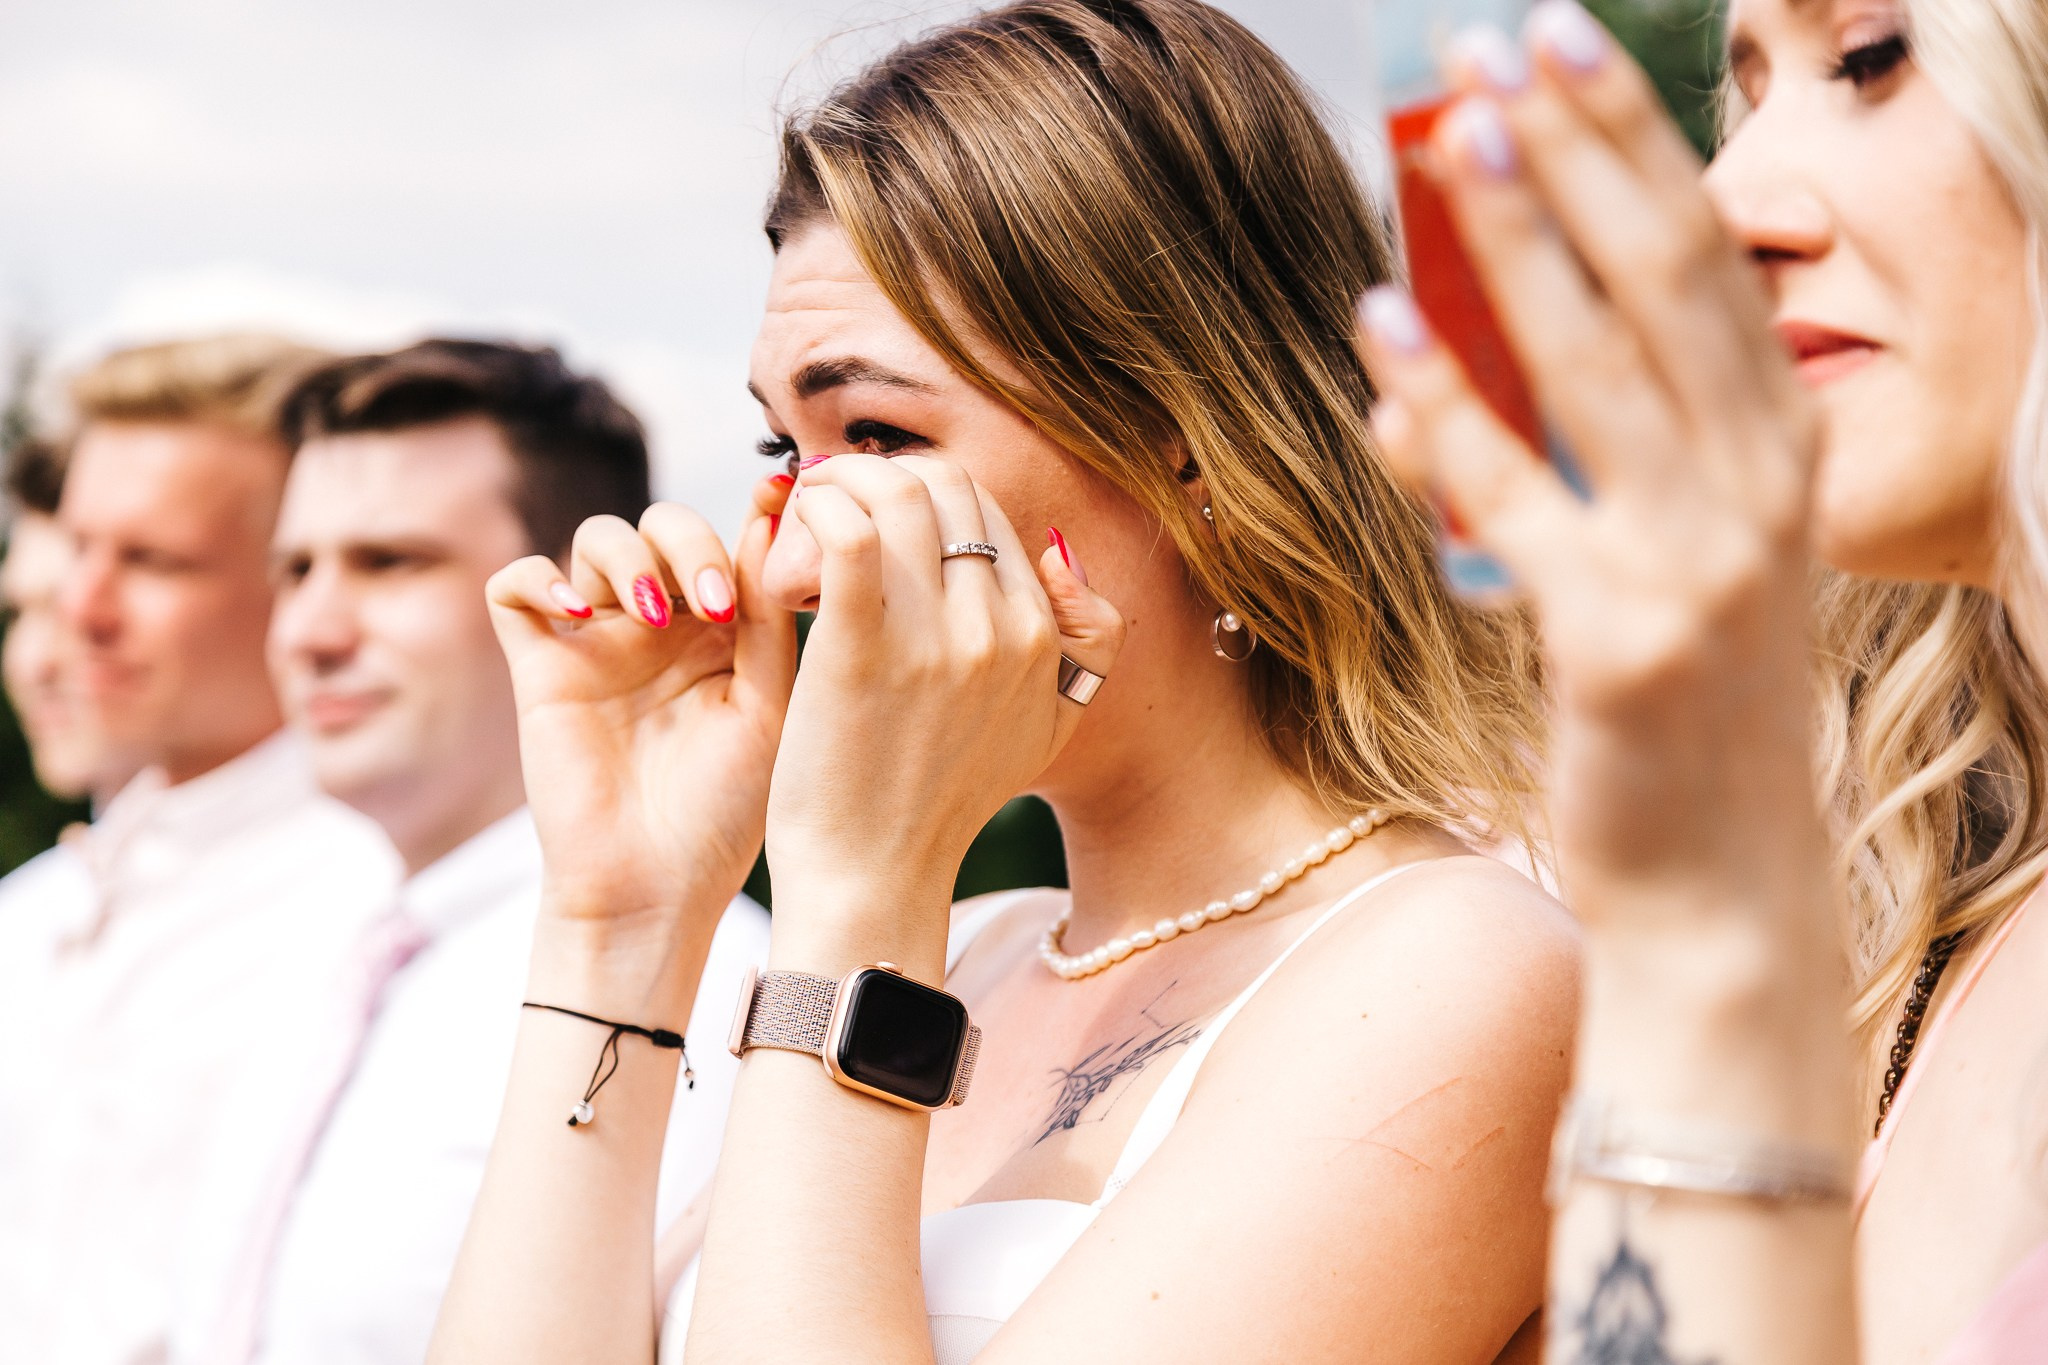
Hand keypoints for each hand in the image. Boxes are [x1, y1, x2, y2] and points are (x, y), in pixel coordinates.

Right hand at [486, 477, 796, 959]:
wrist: (654, 888)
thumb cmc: (723, 811)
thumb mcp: (768, 705)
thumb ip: (768, 616)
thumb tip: (772, 518)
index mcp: (725, 630)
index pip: (729, 540)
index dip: (749, 518)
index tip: (779, 505)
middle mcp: (661, 624)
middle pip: (663, 524)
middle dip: (688, 542)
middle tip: (713, 604)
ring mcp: (598, 641)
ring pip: (596, 537)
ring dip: (625, 556)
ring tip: (652, 614)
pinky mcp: (539, 666)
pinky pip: (516, 586)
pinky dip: (541, 579)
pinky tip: (579, 614)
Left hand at [762, 453, 1123, 960]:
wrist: (876, 876)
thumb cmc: (942, 800)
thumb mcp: (1049, 728)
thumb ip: (1086, 643)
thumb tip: (1059, 549)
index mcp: (1043, 638)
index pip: (988, 513)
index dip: (925, 497)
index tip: (877, 515)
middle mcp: (1000, 630)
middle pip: (948, 487)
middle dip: (885, 475)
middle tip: (836, 502)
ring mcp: (933, 639)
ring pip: (897, 492)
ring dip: (842, 480)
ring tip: (808, 505)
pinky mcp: (861, 651)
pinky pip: (847, 533)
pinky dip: (818, 509)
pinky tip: (794, 528)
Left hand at [1356, 5, 1824, 919]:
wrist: (1718, 895)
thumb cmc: (1672, 723)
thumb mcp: (1638, 568)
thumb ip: (1544, 464)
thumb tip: (1404, 373)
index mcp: (1774, 455)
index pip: (1707, 263)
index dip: (1632, 145)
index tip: (1556, 52)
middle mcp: (1759, 494)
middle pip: (1670, 281)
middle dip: (1587, 150)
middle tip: (1503, 47)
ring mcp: (1698, 569)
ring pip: (1601, 370)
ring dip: (1523, 245)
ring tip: (1454, 144)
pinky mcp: (1621, 644)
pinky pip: (1518, 504)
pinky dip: (1449, 412)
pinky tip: (1380, 329)